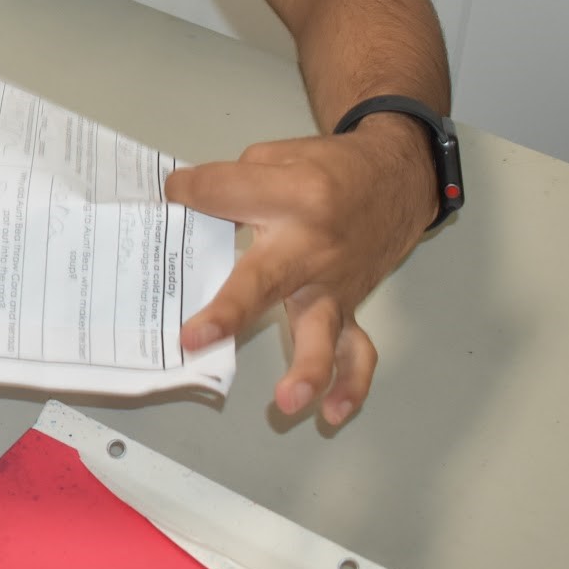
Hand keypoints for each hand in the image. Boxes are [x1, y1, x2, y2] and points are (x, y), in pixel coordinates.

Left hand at [167, 117, 430, 425]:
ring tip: (286, 401)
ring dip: (307, 369)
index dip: (190, 192)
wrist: (395, 179)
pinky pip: (356, 351)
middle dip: (231, 310)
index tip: (174, 193)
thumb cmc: (328, 168)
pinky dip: (350, 385)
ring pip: (322, 331)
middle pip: (266, 279)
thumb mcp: (274, 155)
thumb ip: (229, 184)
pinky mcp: (348, 307)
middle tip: (196, 338)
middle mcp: (313, 245)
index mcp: (293, 195)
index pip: (222, 196)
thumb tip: (179, 208)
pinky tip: (331, 412)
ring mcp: (333, 284)